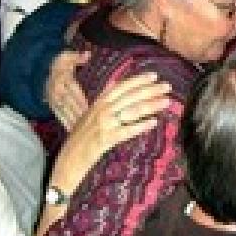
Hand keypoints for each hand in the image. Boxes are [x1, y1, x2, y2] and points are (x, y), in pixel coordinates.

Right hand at [46, 50, 90, 129]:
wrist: (40, 68)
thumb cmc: (59, 62)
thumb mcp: (67, 57)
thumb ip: (77, 57)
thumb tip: (87, 54)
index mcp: (63, 80)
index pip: (75, 92)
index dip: (82, 101)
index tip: (92, 110)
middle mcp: (58, 91)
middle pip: (71, 105)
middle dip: (80, 115)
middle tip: (91, 125)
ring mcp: (53, 99)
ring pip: (65, 112)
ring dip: (72, 121)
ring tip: (82, 132)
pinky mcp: (51, 105)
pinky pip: (58, 115)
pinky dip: (65, 123)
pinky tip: (71, 131)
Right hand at [55, 72, 170, 181]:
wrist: (68, 160)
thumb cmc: (80, 138)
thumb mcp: (90, 115)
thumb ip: (103, 102)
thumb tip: (117, 87)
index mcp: (97, 103)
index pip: (121, 87)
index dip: (138, 80)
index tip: (154, 75)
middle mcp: (101, 110)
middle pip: (130, 96)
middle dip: (150, 90)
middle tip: (167, 86)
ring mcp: (104, 124)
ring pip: (132, 111)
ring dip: (151, 105)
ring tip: (166, 101)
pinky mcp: (106, 139)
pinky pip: (127, 130)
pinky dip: (141, 126)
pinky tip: (154, 122)